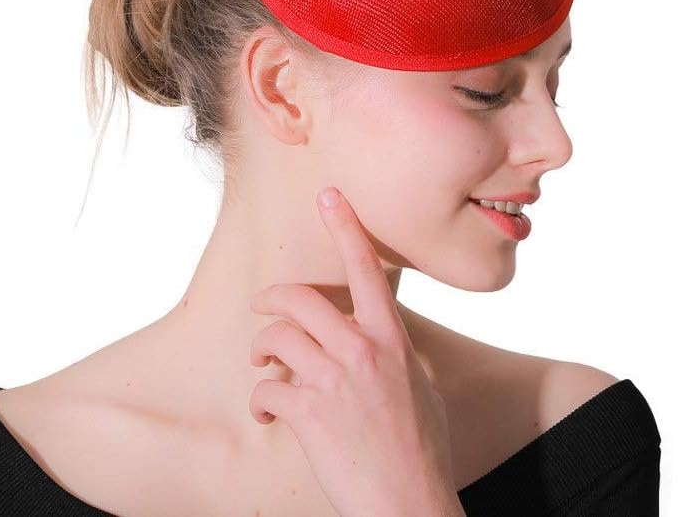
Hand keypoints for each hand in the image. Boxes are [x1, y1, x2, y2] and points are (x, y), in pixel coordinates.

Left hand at [248, 186, 462, 516]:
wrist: (410, 504)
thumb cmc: (420, 451)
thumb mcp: (421, 388)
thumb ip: (395, 353)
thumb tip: (379, 336)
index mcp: (392, 340)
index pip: (366, 269)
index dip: (346, 227)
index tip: (329, 196)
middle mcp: (362, 350)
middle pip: (300, 297)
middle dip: (272, 299)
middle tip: (262, 308)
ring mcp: (334, 380)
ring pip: (277, 338)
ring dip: (262, 350)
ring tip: (262, 366)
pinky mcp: (309, 413)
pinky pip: (266, 388)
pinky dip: (260, 399)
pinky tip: (267, 414)